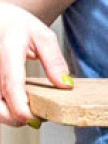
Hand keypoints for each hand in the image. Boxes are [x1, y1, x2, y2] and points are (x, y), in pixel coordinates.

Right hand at [0, 1, 72, 126]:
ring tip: (31, 109)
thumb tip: (66, 85)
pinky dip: (5, 108)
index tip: (33, 118)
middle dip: (17, 117)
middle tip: (40, 116)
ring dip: (11, 115)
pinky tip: (19, 103)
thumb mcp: (42, 36)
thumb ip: (54, 60)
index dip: (21, 106)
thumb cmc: (17, 26)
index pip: (11, 85)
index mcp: (8, 53)